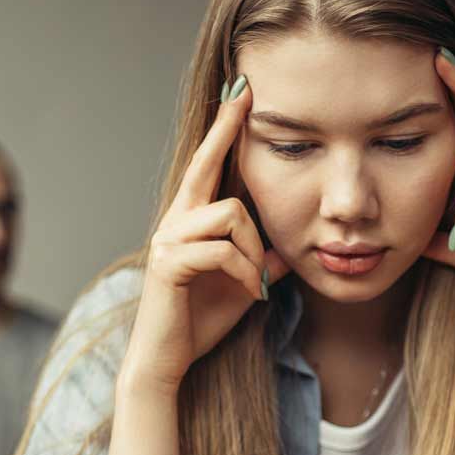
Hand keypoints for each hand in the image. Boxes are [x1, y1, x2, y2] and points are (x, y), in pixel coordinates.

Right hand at [125, 78, 292, 392]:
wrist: (168, 360)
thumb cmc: (200, 321)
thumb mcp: (243, 286)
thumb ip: (261, 263)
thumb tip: (286, 250)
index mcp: (190, 221)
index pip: (207, 168)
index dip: (223, 130)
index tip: (240, 94)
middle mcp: (174, 222)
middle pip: (205, 165)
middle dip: (226, 128)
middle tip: (246, 93)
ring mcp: (167, 240)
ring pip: (231, 214)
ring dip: (254, 250)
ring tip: (254, 283)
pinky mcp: (168, 263)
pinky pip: (222, 250)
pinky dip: (244, 273)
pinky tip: (247, 295)